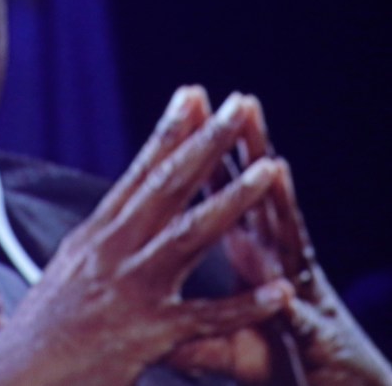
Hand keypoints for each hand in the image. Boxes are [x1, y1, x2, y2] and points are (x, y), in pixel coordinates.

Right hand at [0, 87, 293, 385]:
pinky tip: (277, 291)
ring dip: (232, 201)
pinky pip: (203, 319)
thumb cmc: (42, 331)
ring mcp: (128, 290)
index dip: (169, 132)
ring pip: (188, 236)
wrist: (16, 376)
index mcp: (95, 236)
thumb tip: (124, 212)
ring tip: (270, 170)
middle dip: (206, 144)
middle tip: (239, 105)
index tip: (193, 94)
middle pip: (165, 187)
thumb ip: (102, 242)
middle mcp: (110, 252)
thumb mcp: (69, 272)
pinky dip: (242, 306)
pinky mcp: (144, 334)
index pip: (138, 174)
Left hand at [160, 97, 391, 385]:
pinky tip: (285, 291)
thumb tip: (142, 285)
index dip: (206, 151)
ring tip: (272, 167)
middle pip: (260, 197)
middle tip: (239, 104)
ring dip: (281, 208)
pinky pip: (301, 320)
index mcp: (253, 250)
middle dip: (247, 153)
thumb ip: (184, 304)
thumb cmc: (278, 352)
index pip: (223, 190)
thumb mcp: (219, 323)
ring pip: (289, 242)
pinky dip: (291, 305)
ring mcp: (299, 292)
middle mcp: (277, 260)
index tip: (190, 105)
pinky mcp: (314, 336)